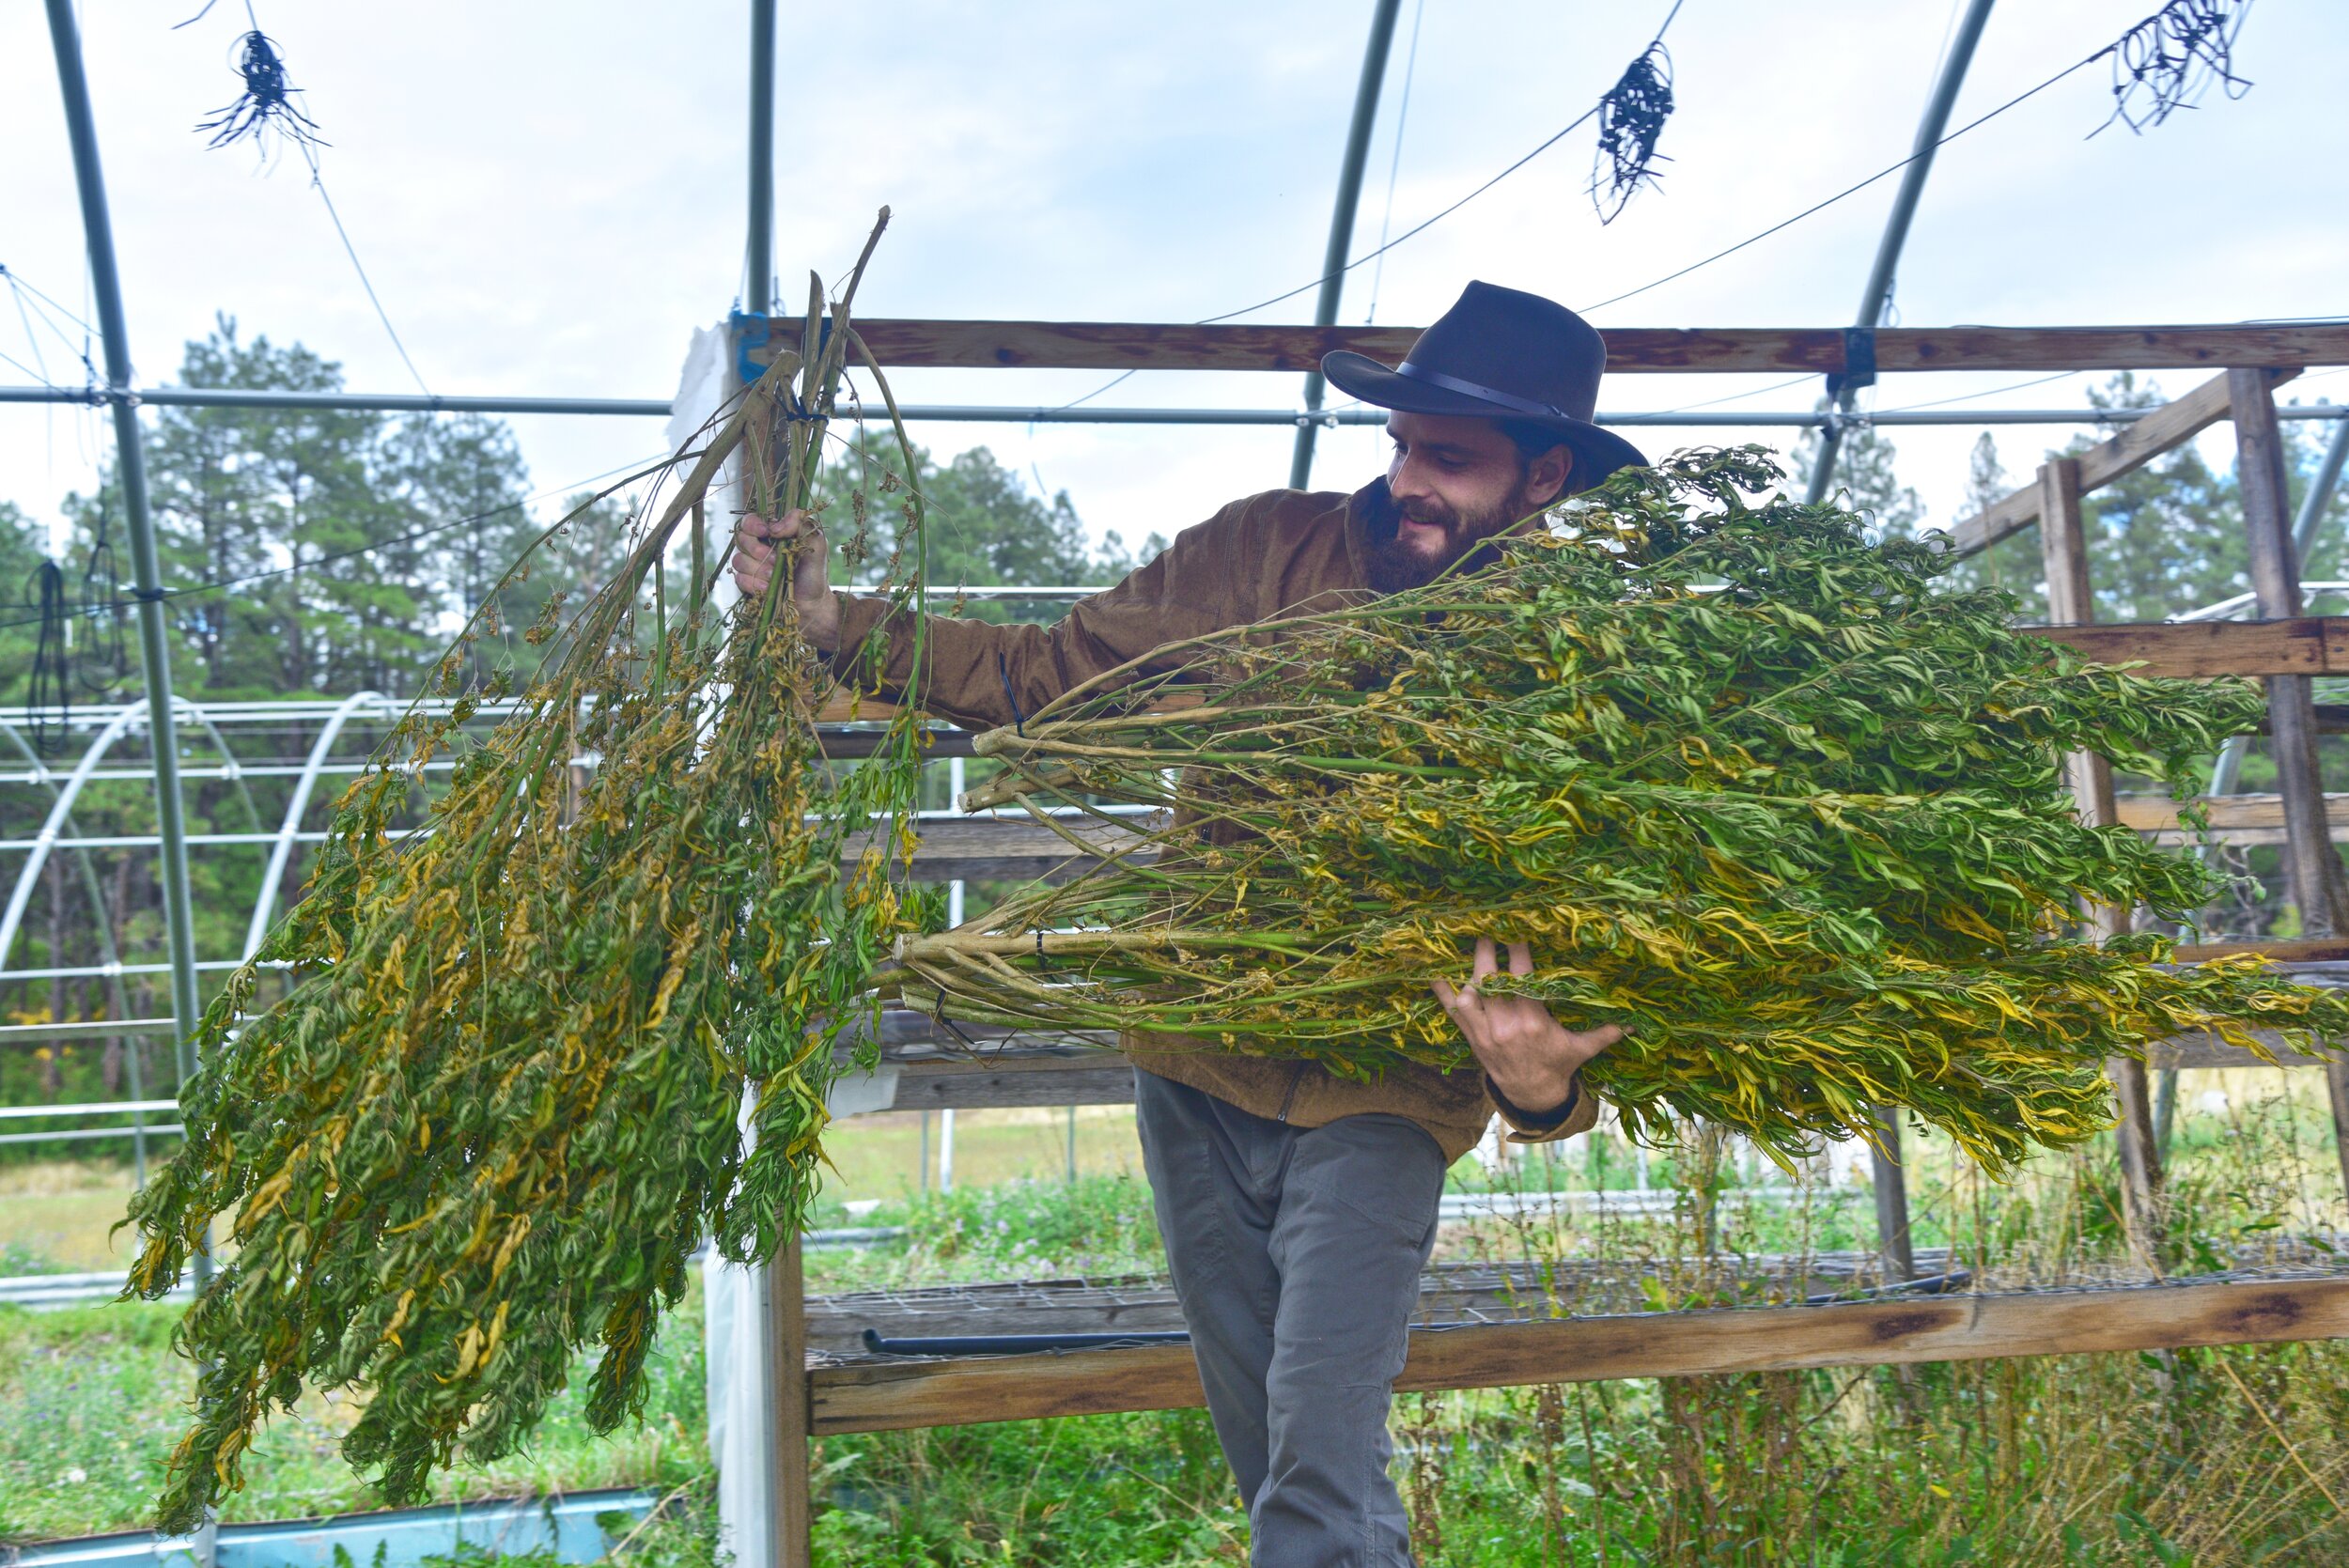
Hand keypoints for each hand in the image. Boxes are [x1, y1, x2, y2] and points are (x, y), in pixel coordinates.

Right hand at [732, 508, 842, 651]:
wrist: (812, 603)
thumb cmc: (814, 571)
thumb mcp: (816, 542)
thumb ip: (800, 523)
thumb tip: (773, 527)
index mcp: (772, 532)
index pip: (750, 520)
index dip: (753, 524)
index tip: (765, 532)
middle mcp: (757, 546)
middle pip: (741, 538)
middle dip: (757, 550)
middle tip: (775, 560)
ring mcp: (750, 565)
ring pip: (739, 559)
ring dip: (758, 568)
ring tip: (774, 576)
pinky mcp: (747, 583)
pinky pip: (739, 578)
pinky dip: (754, 583)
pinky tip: (768, 588)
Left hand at [1432, 938, 1622, 1111]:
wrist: (1531, 1095)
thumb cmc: (1558, 1065)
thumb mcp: (1582, 1049)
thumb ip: (1605, 1033)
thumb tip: (1636, 1023)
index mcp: (1534, 1023)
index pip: (1523, 980)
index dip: (1518, 953)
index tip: (1516, 931)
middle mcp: (1506, 1026)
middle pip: (1491, 982)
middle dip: (1487, 953)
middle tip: (1487, 929)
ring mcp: (1485, 1033)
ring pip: (1469, 995)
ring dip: (1468, 971)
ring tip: (1471, 947)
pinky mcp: (1472, 1038)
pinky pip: (1451, 1013)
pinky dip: (1441, 992)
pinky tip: (1433, 972)